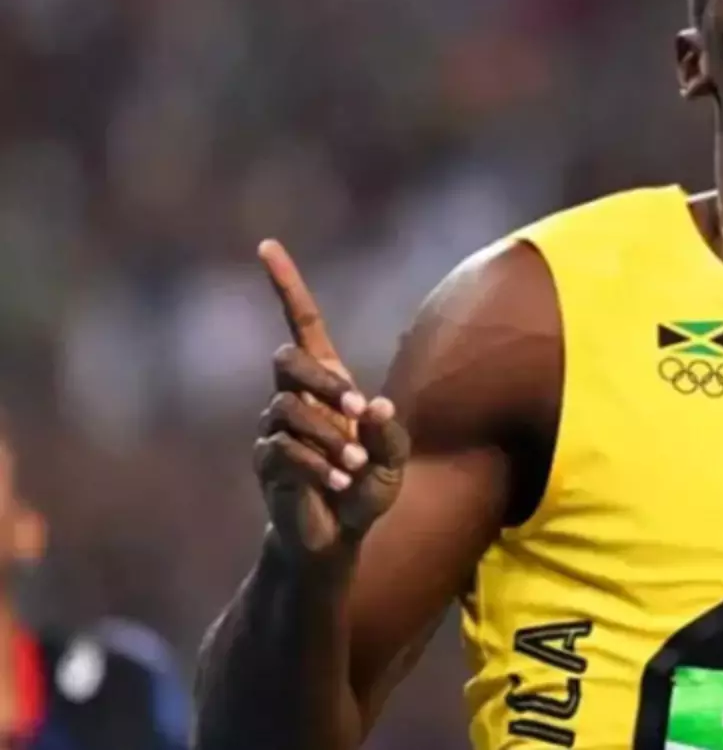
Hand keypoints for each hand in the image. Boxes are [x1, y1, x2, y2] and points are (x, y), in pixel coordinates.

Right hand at [253, 239, 409, 560]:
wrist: (338, 538)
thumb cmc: (367, 489)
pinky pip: (281, 449)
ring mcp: (275, 428)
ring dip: (328, 438)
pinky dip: (317, 466)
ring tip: (355, 468)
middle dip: (324, 381)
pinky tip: (339, 484)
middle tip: (359, 412)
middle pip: (287, 359)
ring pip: (286, 408)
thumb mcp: (394, 460)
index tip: (266, 247)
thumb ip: (390, 432)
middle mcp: (296, 397)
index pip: (302, 324)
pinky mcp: (265, 462)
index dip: (286, 287)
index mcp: (329, 382)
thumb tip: (374, 405)